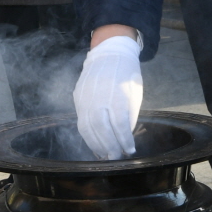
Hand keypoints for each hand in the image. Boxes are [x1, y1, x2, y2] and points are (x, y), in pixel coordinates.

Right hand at [74, 33, 143, 158]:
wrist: (109, 52)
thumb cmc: (127, 74)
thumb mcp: (134, 93)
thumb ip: (129, 115)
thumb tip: (124, 137)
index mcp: (117, 94)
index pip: (119, 124)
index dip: (124, 140)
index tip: (130, 150)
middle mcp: (99, 97)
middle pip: (101, 129)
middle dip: (109, 147)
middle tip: (115, 158)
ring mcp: (85, 97)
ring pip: (87, 127)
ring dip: (96, 145)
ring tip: (105, 155)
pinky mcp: (78, 98)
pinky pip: (81, 121)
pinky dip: (88, 135)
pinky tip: (95, 143)